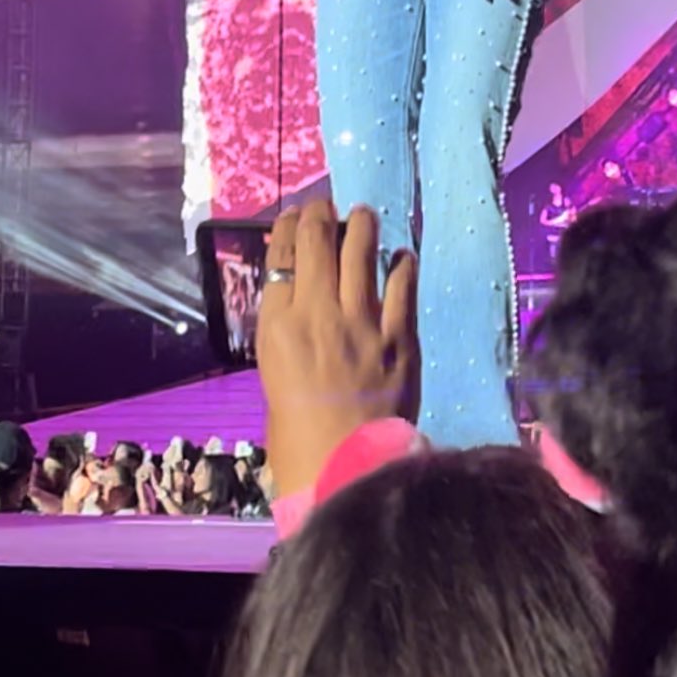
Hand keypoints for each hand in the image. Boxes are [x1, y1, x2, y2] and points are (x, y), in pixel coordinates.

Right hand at [257, 200, 418, 496]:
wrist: (344, 470)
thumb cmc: (296, 439)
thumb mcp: (275, 378)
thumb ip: (288, 338)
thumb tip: (303, 311)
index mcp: (278, 326)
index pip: (281, 256)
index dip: (288, 227)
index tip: (294, 216)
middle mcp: (317, 311)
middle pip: (317, 241)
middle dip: (321, 214)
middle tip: (327, 206)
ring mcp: (362, 320)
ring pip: (361, 249)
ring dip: (362, 225)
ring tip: (364, 216)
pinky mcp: (400, 335)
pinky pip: (402, 285)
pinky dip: (401, 265)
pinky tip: (401, 257)